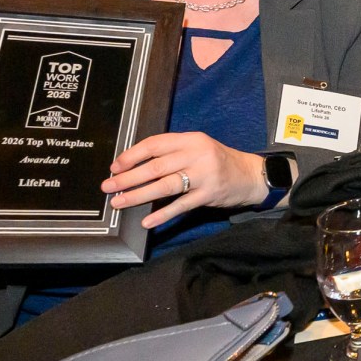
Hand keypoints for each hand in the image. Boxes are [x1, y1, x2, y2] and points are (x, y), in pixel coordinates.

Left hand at [104, 132, 268, 228]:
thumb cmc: (218, 162)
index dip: (132, 156)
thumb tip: (135, 166)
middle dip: (128, 178)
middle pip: (156, 166)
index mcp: (191, 140)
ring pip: (165, 185)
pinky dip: (162, 214)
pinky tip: (147, 221)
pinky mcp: (209, 195)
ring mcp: (204, 175)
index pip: (155, 144)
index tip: (114, 167)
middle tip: (108, 187)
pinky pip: (181, 206)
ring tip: (119, 202)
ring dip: (138, 195)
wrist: (251, 176)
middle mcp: (197, 154)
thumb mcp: (198, 149)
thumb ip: (172, 153)